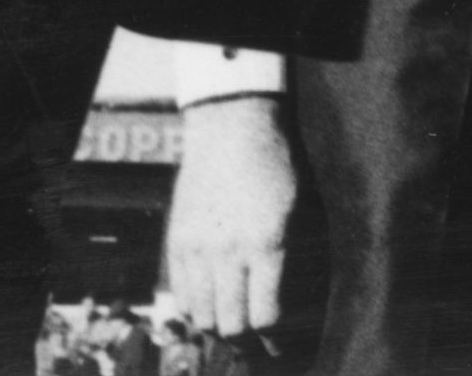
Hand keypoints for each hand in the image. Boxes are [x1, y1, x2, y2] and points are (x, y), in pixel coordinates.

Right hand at [159, 94, 292, 337]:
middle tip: (257, 340)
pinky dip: (194, 307)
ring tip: (232, 324)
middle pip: (231, 323)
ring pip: (201, 315)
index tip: (280, 342)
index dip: (273, 336)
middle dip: (246, 338)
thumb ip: (287, 255)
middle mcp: (228, 252)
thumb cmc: (275, 165)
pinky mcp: (176, 243)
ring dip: (217, 325)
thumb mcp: (295, 209)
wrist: (231, 130)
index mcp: (266, 244)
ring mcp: (197, 249)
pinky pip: (180, 294)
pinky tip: (208, 305)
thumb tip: (281, 299)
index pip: (265, 314)